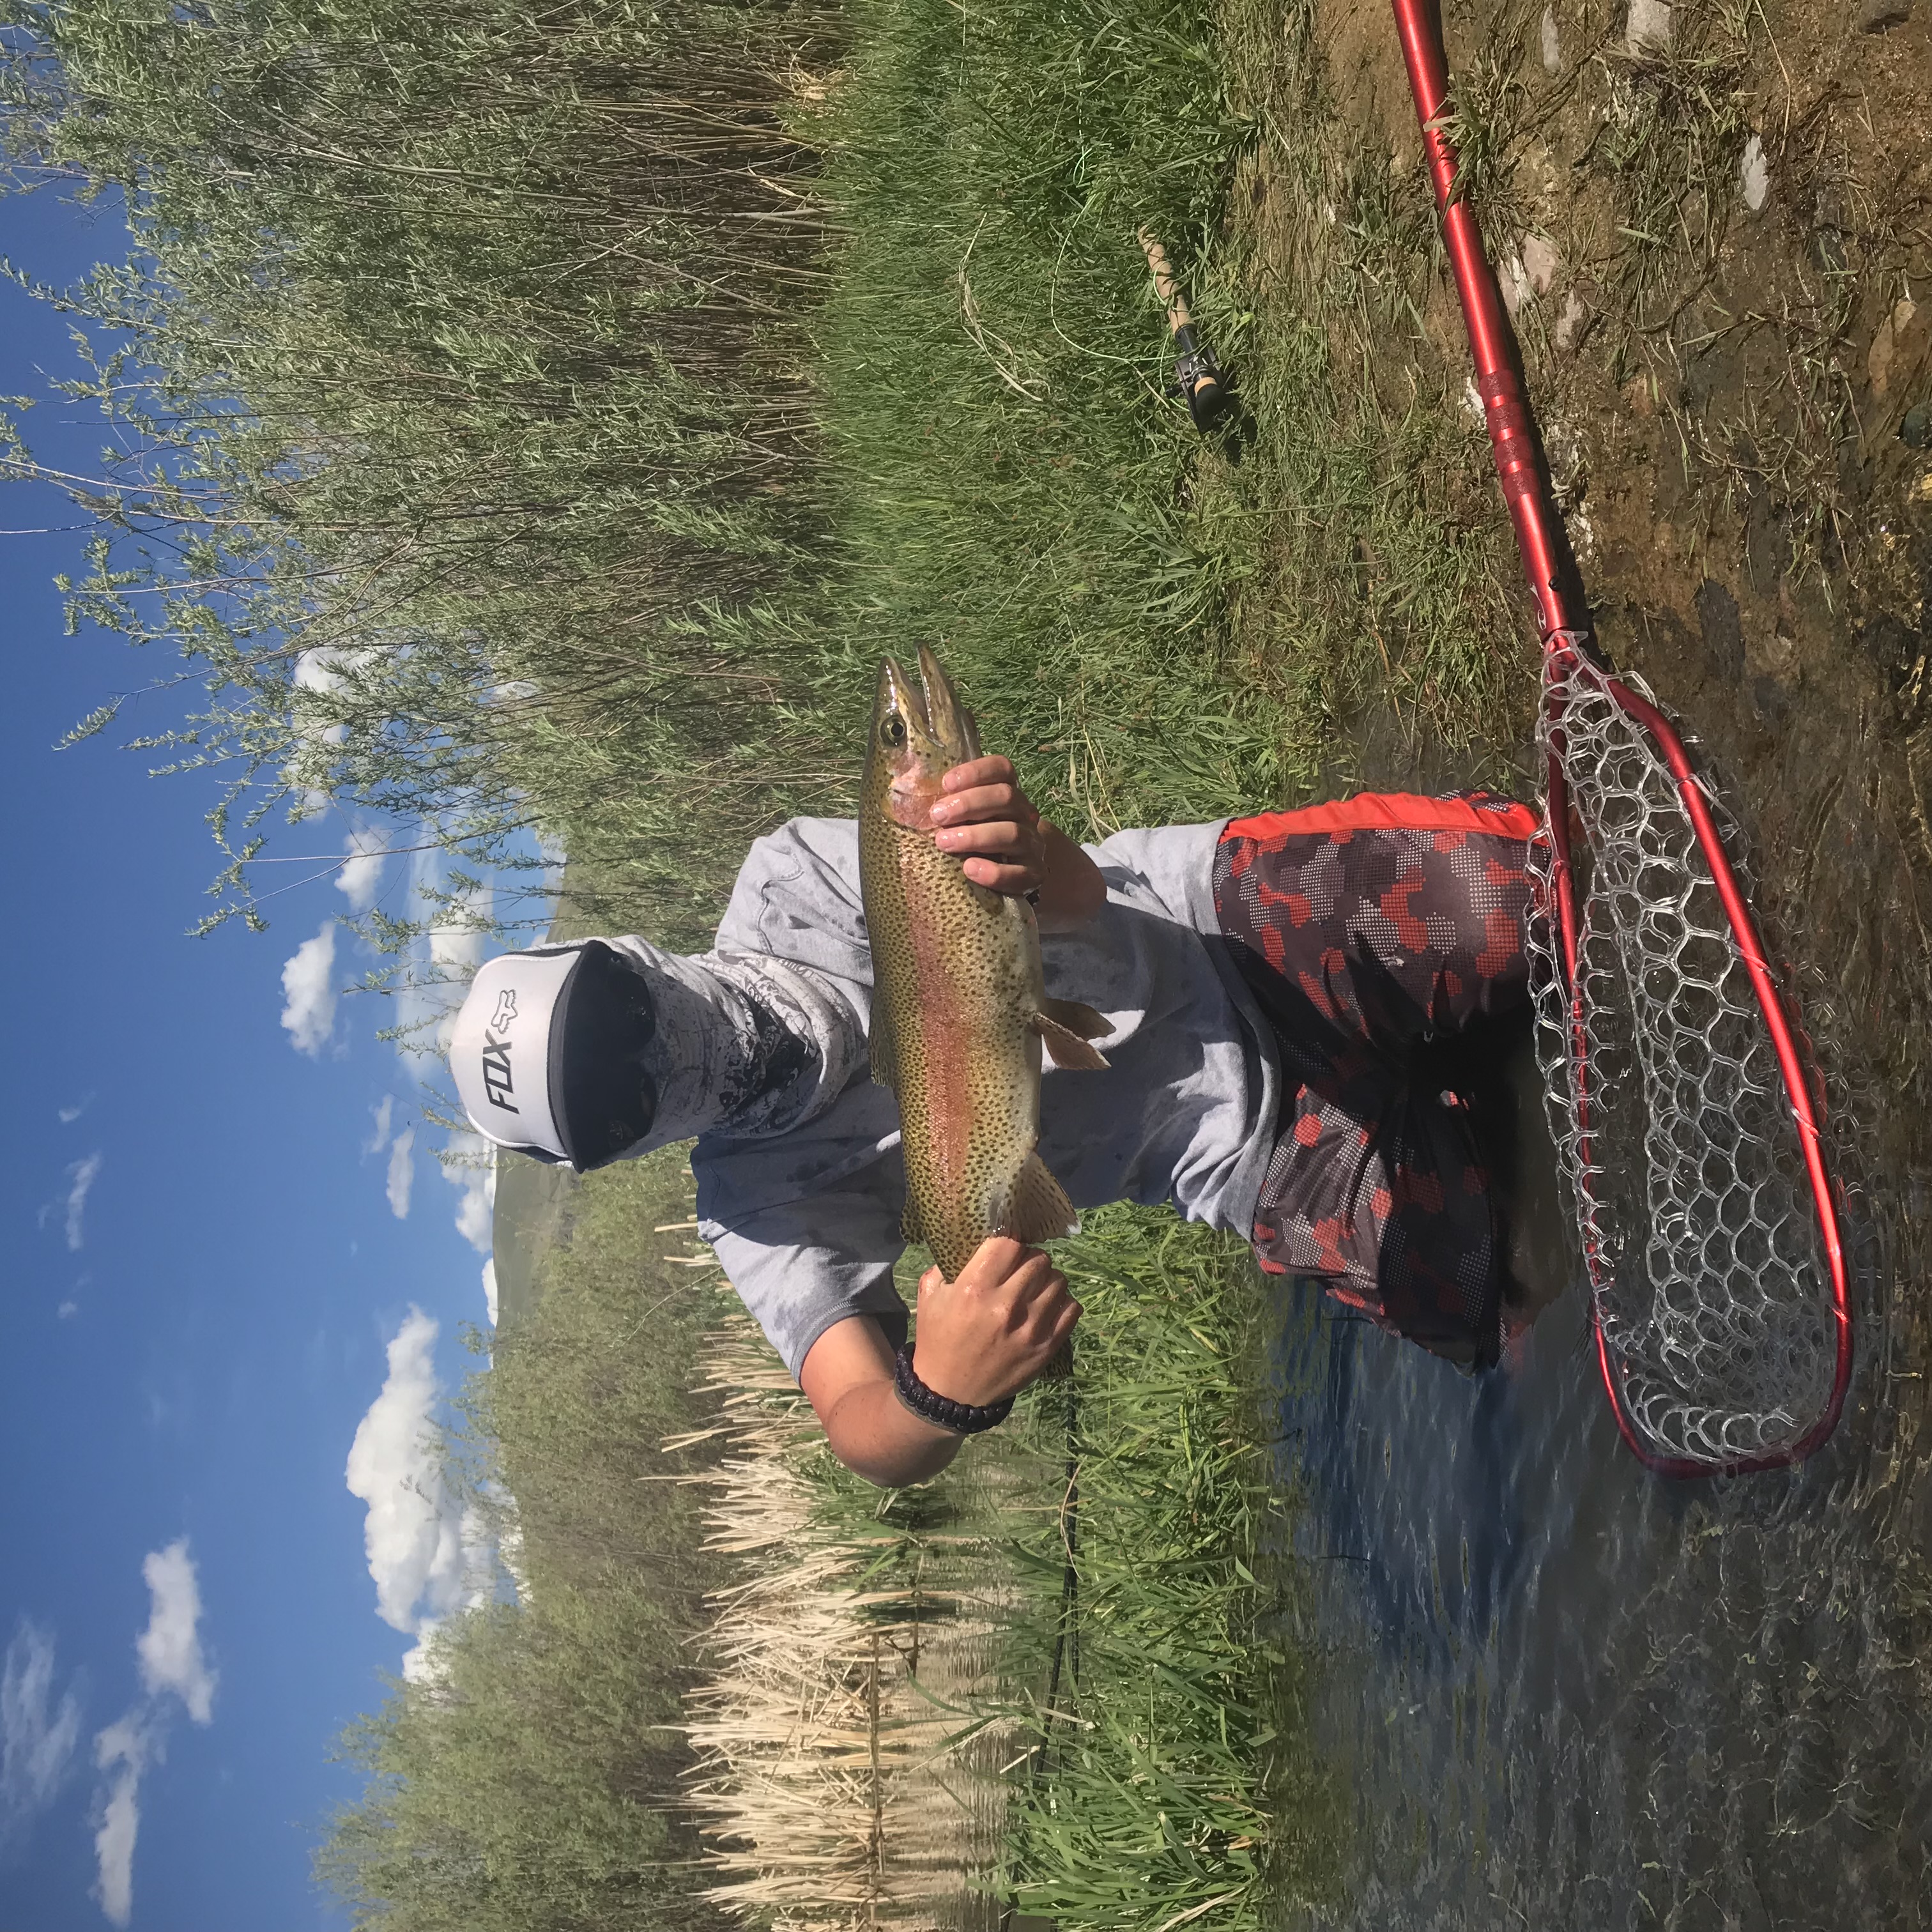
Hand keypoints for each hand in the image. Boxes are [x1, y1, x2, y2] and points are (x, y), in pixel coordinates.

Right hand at [910, 1236, 1081, 1407]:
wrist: (950, 1394)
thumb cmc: (938, 1340)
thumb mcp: (930, 1296)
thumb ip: (948, 1264)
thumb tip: (975, 1241)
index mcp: (975, 1289)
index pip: (1010, 1243)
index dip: (1009, 1240)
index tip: (1005, 1248)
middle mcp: (1006, 1305)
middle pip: (1038, 1259)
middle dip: (1029, 1259)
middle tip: (1020, 1269)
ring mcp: (1030, 1328)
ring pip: (1058, 1280)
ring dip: (1046, 1280)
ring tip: (1034, 1288)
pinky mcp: (1046, 1347)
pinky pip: (1071, 1309)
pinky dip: (1062, 1303)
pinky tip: (1046, 1307)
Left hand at [929, 756, 1047, 896]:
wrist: (1013, 875)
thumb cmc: (976, 840)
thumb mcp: (964, 819)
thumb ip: (948, 806)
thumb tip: (905, 790)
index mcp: (1007, 793)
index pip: (1001, 769)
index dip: (975, 772)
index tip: (945, 783)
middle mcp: (1024, 814)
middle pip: (1006, 797)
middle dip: (968, 804)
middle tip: (937, 816)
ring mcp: (1032, 844)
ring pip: (1012, 833)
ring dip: (975, 836)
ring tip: (944, 842)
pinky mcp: (1034, 874)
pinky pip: (1020, 873)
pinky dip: (994, 872)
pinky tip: (970, 869)